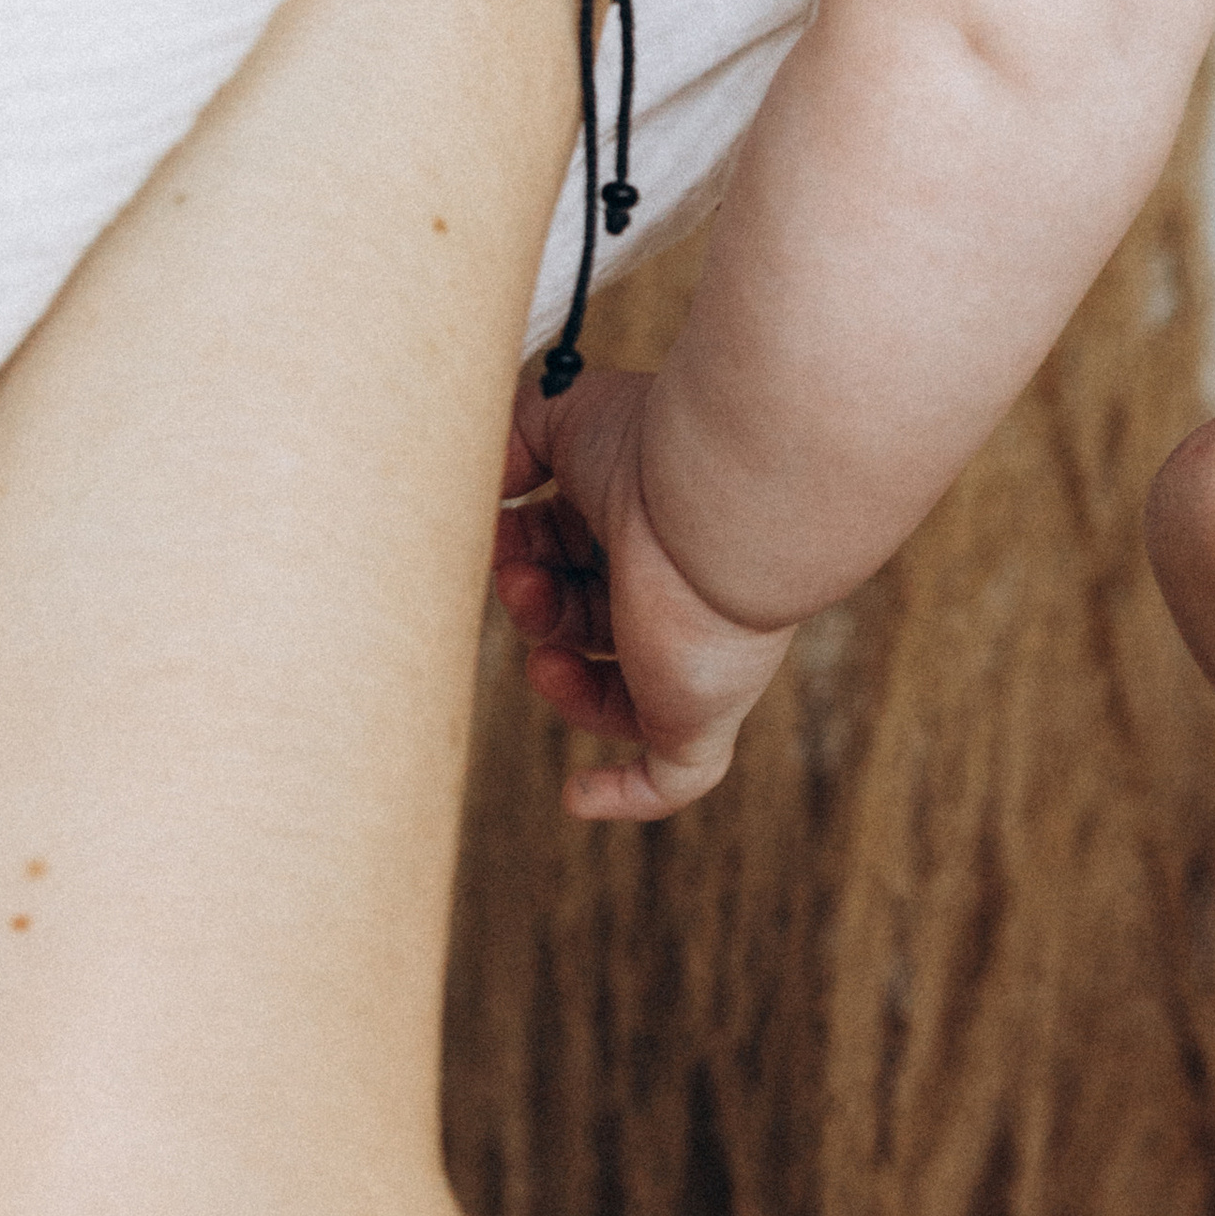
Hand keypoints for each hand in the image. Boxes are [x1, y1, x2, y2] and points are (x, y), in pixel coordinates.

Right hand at [492, 367, 793, 821]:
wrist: (727, 501)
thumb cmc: (656, 449)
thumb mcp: (562, 417)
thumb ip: (516, 436)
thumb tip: (487, 486)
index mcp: (648, 525)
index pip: (575, 557)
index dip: (523, 551)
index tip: (496, 527)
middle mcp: (676, 592)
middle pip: (586, 622)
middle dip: (535, 605)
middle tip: (522, 578)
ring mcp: (692, 658)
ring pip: (614, 695)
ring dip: (559, 681)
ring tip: (547, 646)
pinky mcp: (702, 713)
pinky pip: (675, 776)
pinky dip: (625, 795)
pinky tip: (578, 797)